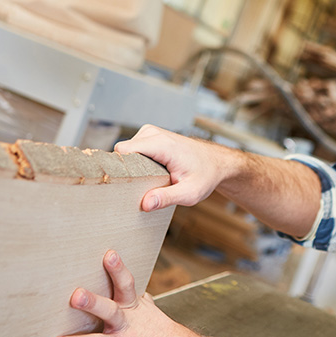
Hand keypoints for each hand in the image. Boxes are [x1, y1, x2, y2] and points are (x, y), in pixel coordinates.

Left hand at [48, 250, 193, 336]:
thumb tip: (141, 293)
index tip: (108, 255)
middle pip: (111, 311)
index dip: (118, 270)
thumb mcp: (156, 317)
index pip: (127, 285)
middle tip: (76, 295)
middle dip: (93, 303)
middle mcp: (129, 326)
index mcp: (136, 310)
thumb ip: (144, 305)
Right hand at [114, 125, 230, 211]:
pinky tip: (150, 172)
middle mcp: (155, 134)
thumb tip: (146, 204)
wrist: (216, 163)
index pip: (124, 150)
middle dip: (127, 169)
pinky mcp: (151, 136)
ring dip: (133, 166)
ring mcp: (152, 133)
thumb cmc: (205, 176)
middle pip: (123, 151)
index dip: (119, 167)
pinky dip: (137, 161)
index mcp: (163, 145)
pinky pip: (133, 148)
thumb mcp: (189, 193)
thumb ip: (167, 198)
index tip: (123, 183)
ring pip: (126, 150)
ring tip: (150, 178)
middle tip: (141, 185)